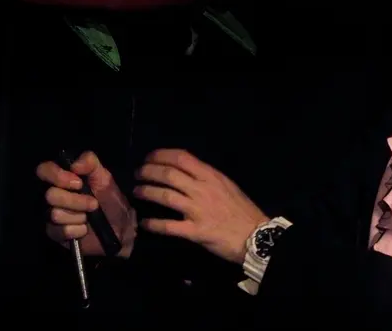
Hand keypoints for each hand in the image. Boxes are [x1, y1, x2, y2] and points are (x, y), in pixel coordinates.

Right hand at [36, 150, 136, 257]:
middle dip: (76, 200)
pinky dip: (77, 230)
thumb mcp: (104, 176)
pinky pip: (60, 231)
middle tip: (94, 204)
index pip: (44, 170)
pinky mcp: (56, 234)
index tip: (78, 183)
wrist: (121, 225)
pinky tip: (85, 229)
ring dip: (78, 216)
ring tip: (89, 217)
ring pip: (55, 214)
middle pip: (50, 195)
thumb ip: (90, 162)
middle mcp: (53, 196)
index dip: (57, 176)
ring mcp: (52, 215)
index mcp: (62, 179)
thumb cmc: (110, 198)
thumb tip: (74, 165)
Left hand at [133, 149, 267, 264]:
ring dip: (146, 192)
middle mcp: (202, 189)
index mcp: (211, 176)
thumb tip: (185, 171)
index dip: (161, 155)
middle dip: (148, 171)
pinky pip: (168, 226)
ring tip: (137, 192)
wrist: (255, 235)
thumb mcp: (227, 185)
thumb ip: (206, 178)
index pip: (182, 157)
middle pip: (169, 174)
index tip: (149, 157)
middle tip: (138, 173)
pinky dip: (153, 224)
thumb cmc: (241, 209)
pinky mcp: (195, 231)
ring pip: (165, 196)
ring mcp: (197, 210)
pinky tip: (145, 223)